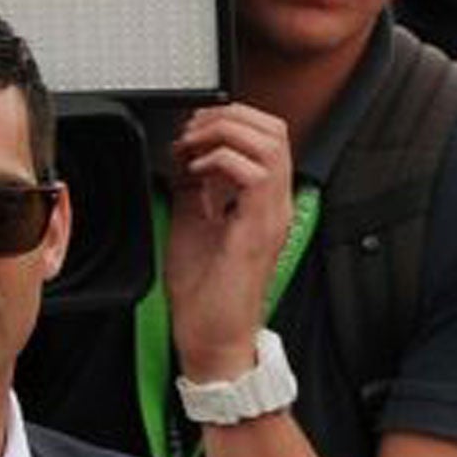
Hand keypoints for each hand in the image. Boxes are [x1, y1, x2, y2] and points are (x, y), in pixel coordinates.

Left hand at [163, 104, 296, 380]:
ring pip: (270, 141)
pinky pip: (256, 173)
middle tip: (191, 130)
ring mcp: (271, 215)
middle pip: (273, 128)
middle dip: (228, 116)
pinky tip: (196, 171)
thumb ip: (193, 188)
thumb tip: (182, 155)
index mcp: (262, 202)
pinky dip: (221, 160)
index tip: (191, 130)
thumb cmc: (205, 296)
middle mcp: (274, 204)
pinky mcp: (259, 229)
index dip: (230, 120)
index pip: (266, 135)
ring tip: (192, 146)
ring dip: (225, 132)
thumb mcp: (191, 225)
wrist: (210, 339)